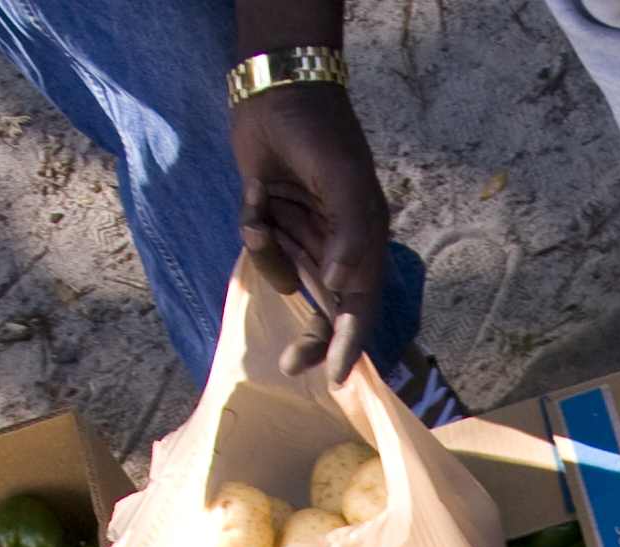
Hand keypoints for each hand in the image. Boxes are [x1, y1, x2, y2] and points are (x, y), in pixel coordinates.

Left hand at [235, 82, 391, 373]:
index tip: (339, 379)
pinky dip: (254, 228)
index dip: (352, 345)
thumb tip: (341, 284)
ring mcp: (305, 237)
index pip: (361, 306)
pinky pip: (262, 250)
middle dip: (309, 336)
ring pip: (286, 276)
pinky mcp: (275, 224)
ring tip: (262, 207)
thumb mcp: (343, 179)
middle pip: (327, 310)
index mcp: (364, 243)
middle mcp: (338, 248)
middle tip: (289, 364)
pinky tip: (256, 194)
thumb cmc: (319, 135)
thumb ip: (350, 233)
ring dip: (269, 249)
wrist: (276, 94)